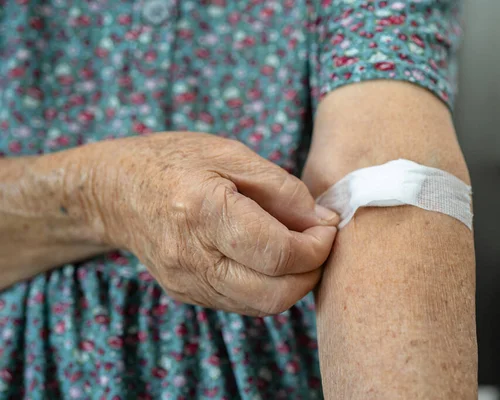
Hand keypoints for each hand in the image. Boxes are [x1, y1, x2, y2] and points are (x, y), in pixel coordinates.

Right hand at [72, 132, 338, 315]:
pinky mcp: (188, 293)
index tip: (328, 226)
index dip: (317, 246)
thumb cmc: (174, 162)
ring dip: (294, 282)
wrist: (115, 191)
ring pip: (263, 305)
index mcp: (205, 211)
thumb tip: (323, 220)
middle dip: (312, 271)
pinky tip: (269, 257)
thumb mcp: (230, 153)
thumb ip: (282, 188)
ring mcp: (188, 282)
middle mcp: (193, 257)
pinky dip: (270, 286)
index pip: (279, 253)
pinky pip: (243, 303)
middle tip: (319, 241)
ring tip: (297, 247)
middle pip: (275, 293)